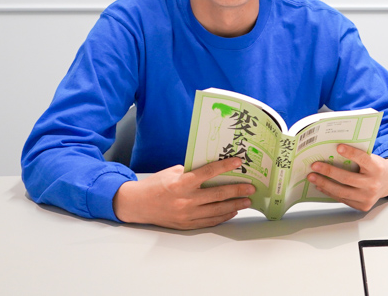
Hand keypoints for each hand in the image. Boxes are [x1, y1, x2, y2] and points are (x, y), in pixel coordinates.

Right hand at [113, 157, 255, 229]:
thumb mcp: (172, 172)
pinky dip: (223, 216)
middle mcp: (185, 200)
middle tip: (251, 187)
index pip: (208, 172)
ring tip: (247, 201)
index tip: (238, 162)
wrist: (137, 205)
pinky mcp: (186, 225)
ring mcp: (187, 214)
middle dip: (237, 190)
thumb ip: (192, 171)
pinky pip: (209, 221)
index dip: (225, 167)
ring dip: (234, 205)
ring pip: (217, 210)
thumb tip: (214, 168)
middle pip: (217, 195)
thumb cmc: (155, 185)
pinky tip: (232, 211)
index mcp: (181, 183)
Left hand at [307, 144, 387, 211]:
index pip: (363, 159)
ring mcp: (367, 197)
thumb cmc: (375, 167)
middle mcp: (373, 184)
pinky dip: (329, 192)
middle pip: (348, 178)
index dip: (351, 153)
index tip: (338, 147)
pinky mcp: (362, 206)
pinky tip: (320, 185)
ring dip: (324, 183)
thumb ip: (358, 157)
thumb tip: (333, 152)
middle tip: (315, 165)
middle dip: (329, 171)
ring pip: (342, 191)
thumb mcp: (372, 158)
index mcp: (377, 168)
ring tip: (312, 176)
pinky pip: (342, 198)